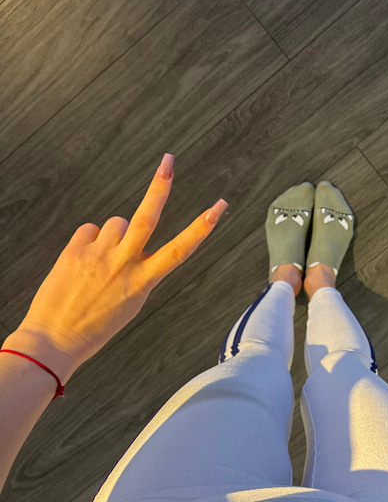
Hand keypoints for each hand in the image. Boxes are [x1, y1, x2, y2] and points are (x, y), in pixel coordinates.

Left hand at [16, 155, 226, 374]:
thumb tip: (129, 241)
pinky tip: (82, 262)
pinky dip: (89, 241)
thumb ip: (136, 271)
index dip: (203, 226)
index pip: (181, 250)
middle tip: (168, 161)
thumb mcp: (130, 304)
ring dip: (113, 235)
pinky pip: (89, 230)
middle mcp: (124, 265)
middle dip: (160, 187)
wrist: (54, 340)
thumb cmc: (94, 326)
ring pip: (116, 223)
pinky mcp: (75, 250)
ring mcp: (98, 255)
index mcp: (143, 282)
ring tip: (100, 261)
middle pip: (147, 217)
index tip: (219, 207)